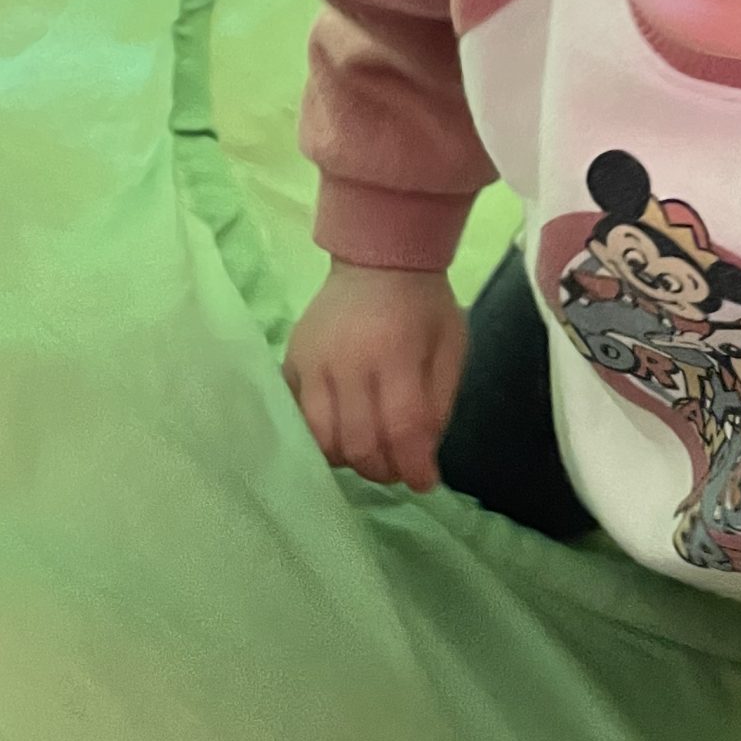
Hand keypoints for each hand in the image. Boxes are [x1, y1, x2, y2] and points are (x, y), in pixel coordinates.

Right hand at [284, 262, 467, 490]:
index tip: (426, 482)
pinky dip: (320, 438)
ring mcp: (311, 363)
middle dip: (383, 468)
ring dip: (349, 459)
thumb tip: (423, 458)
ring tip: (371, 452)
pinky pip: (297, 420)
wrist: (376, 258)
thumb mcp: (451, 345)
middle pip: (358, 442)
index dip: (414, 466)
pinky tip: (342, 433)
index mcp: (394, 352)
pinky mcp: (290, 364)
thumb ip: (439, 403)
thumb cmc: (423, 304)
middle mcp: (346, 361)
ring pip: (321, 439)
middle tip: (399, 467)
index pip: (401, 427)